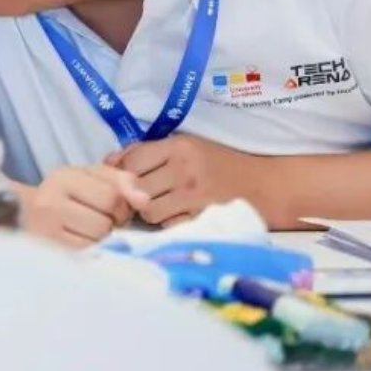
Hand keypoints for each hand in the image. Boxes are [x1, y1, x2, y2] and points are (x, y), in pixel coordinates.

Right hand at [21, 165, 149, 246]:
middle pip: (106, 220)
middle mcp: (50, 200)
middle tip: (102, 221)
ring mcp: (46, 229)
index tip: (112, 208)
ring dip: (103, 239)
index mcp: (64, 176)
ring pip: (98, 239)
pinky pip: (87, 254)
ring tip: (91, 232)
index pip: (112, 195)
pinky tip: (82, 242)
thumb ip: (121, 181)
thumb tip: (144, 200)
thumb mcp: (91, 178)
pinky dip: (92, 250)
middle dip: (113, 223)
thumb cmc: (66, 196)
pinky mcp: (49, 251)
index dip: (122, 206)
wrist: (24, 217)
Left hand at [107, 134, 255, 226]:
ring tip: (159, 205)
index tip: (125, 178)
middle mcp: (185, 170)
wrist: (263, 184)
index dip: (121, 172)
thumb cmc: (218, 162)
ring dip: (148, 211)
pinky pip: (168, 226)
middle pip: (135, 188)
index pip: (131, 161)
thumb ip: (146, 151)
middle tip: (138, 195)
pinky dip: (166, 223)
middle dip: (132, 194)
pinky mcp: (203, 219)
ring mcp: (195, 197)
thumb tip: (108, 161)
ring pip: (148, 211)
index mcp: (178, 147)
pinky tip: (175, 215)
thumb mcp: (184, 145)